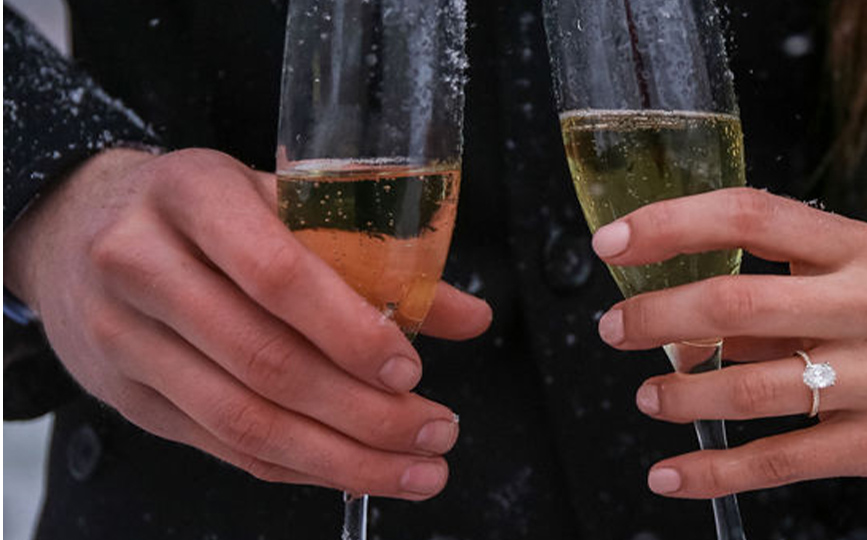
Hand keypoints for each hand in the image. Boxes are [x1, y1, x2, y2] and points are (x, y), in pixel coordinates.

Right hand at [3, 148, 491, 499]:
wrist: (81, 229)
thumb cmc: (208, 211)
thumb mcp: (284, 201)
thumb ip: (377, 255)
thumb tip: (470, 316)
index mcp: (194, 195)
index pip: (276, 275)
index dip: (349, 333)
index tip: (411, 372)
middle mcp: (142, 264)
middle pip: (264, 361)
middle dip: (364, 413)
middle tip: (436, 434)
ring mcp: (125, 336)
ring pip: (241, 419)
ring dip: (341, 458)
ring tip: (415, 470)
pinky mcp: (126, 396)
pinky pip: (222, 445)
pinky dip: (298, 467)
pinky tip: (354, 471)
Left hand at [592, 187, 866, 497]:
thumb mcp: (859, 278)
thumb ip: (779, 286)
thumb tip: (679, 314)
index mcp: (858, 248)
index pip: (751, 216)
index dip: (672, 225)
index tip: (613, 243)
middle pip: (740, 301)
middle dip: (659, 317)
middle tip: (617, 330)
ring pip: (753, 386)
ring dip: (683, 395)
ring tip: (652, 397)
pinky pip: (780, 459)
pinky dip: (714, 471)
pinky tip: (672, 474)